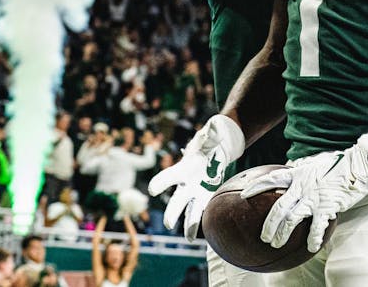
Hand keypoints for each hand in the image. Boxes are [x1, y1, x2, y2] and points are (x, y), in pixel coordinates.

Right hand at [147, 114, 244, 239]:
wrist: (215, 150)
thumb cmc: (209, 142)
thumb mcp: (210, 135)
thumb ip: (210, 134)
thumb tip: (214, 128)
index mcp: (184, 168)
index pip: (170, 176)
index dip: (162, 182)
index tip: (153, 189)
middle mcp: (187, 182)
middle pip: (177, 198)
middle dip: (174, 211)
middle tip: (169, 224)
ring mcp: (195, 190)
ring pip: (189, 209)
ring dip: (189, 223)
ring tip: (188, 238)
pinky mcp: (205, 195)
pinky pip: (201, 210)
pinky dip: (198, 222)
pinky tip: (195, 236)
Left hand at [241, 123, 367, 252]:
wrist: (358, 165)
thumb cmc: (338, 164)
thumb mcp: (315, 163)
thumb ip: (302, 170)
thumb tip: (293, 169)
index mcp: (298, 174)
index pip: (272, 179)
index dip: (256, 186)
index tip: (243, 194)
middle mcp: (302, 187)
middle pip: (278, 208)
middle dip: (268, 225)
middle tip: (263, 237)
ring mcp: (313, 198)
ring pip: (291, 219)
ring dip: (282, 234)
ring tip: (276, 244)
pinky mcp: (327, 207)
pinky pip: (316, 227)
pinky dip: (312, 238)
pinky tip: (310, 248)